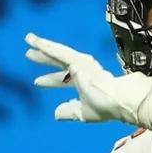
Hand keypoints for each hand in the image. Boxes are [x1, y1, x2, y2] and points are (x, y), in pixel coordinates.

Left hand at [25, 32, 151, 124]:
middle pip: (59, 64)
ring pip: (58, 53)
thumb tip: (55, 113)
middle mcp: (83, 72)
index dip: (51, 81)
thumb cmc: (106, 107)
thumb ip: (69, 111)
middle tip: (29, 55)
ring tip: (29, 39)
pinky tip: (35, 41)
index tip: (37, 82)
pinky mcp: (80, 61)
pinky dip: (47, 47)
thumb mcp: (83, 113)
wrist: (122, 99)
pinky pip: (60, 52)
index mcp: (86, 85)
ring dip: (43, 47)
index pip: (65, 81)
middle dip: (44, 60)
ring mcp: (82, 65)